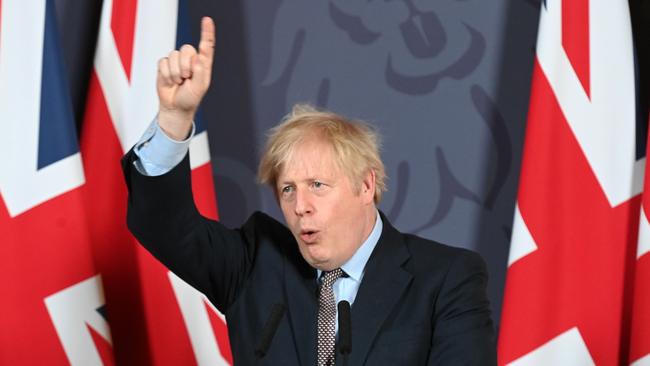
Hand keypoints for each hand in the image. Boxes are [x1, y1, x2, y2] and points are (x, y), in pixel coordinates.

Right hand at [157, 17, 214, 139]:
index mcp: (203, 64)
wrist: (175, 107)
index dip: (206, 32)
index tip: (207, 20)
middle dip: (185, 65)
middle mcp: (190, 60)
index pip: (206, 45)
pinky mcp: (165, 65)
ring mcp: (177, 62)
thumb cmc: (190, 98)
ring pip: (174, 55)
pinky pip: (163, 62)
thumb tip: (198, 58)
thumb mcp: (199, 88)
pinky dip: (166, 74)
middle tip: (186, 78)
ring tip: (178, 82)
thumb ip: (200, 73)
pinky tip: (170, 81)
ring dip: (175, 72)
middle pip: (187, 49)